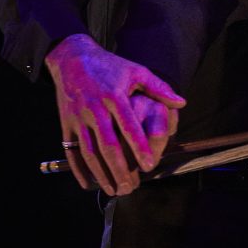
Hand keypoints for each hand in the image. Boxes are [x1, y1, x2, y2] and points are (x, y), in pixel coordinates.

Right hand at [45, 33, 185, 195]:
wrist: (72, 58)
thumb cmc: (109, 66)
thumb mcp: (135, 71)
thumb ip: (158, 88)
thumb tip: (181, 102)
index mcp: (114, 96)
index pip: (129, 126)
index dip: (139, 147)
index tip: (149, 165)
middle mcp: (95, 108)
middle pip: (107, 144)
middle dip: (120, 168)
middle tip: (131, 187)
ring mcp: (78, 118)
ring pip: (89, 152)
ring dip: (100, 173)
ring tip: (113, 190)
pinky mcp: (66, 124)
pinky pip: (71, 152)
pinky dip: (78, 170)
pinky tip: (89, 184)